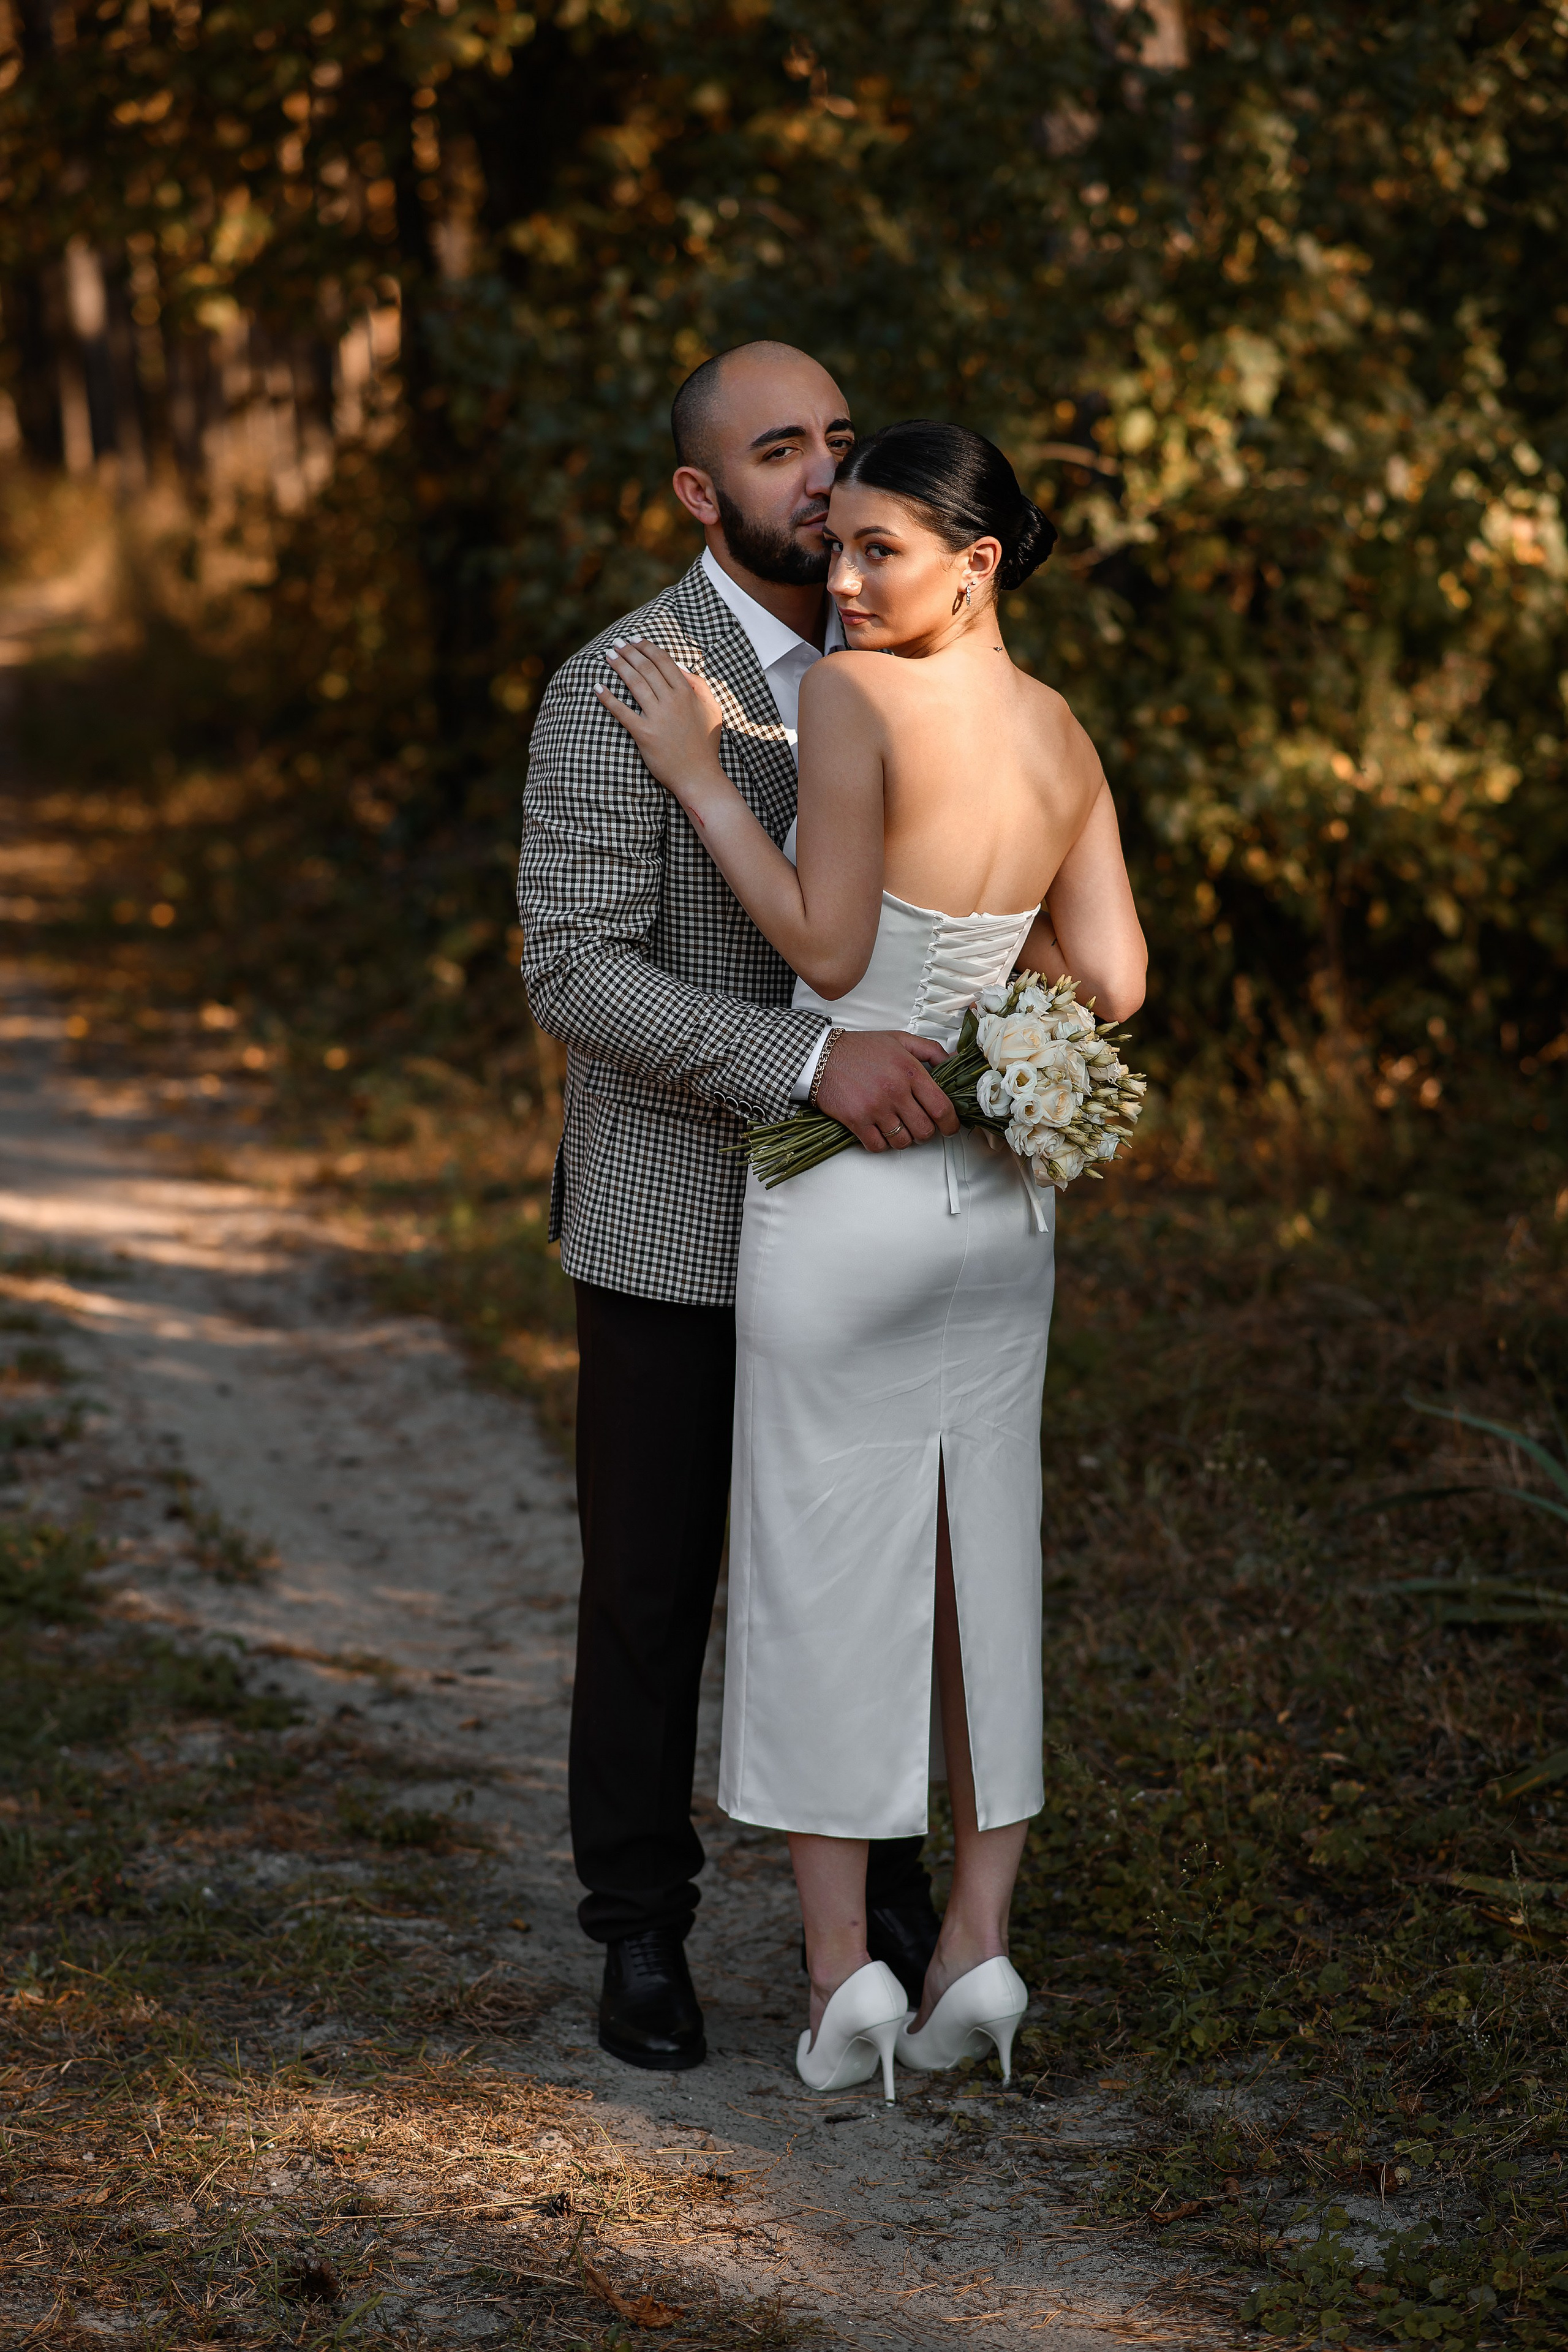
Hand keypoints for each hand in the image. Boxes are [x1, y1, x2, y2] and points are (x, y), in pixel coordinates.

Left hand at [595, 639, 726, 801]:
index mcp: (687, 693)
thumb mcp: (711, 708)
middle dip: (629, 652)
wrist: (698, 775)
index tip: (635, 640)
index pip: (663, 661)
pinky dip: (608, 698)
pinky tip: (598, 687)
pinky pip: (622, 712)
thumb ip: (699, 685)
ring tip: (608, 656)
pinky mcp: (644, 734)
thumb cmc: (705, 743)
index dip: (647, 647)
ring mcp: (657, 717)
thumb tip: (680, 667)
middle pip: (646, 668)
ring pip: (634, 683)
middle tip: (616, 644)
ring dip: (619, 666)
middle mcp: (672, 701)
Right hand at [815, 1031, 959, 1152]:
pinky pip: (878, 1146)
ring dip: (903, 1139)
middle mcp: (895, 1091)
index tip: (950, 1127)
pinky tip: (878, 1132)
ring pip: (903, 1141)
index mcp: (909, 1071)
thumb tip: (954, 1061)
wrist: (821, 1055)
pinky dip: (881, 1144)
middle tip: (919, 1125)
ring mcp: (875, 1108)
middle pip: (924, 1130)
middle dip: (926, 1133)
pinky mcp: (856, 1121)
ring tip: (897, 1127)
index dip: (951, 1124)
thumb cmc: (860, 1049)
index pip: (941, 1108)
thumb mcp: (900, 1040)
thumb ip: (930, 1050)